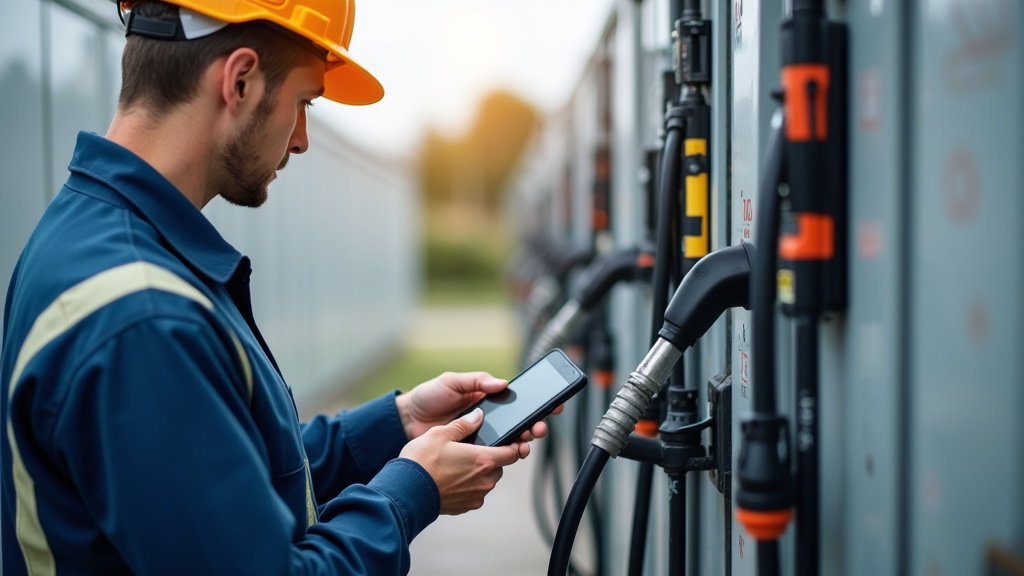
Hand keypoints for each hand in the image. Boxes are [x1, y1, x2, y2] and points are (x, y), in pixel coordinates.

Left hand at [396, 371, 554, 443]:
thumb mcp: (453, 381)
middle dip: (534, 427)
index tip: (553, 407)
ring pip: (510, 442)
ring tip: (525, 445)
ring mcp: (482, 437)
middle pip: (520, 425)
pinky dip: (504, 458)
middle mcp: (489, 419)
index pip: (518, 402)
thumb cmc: (429, 396)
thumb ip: (477, 381)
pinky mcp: (471, 452)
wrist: (407, 419)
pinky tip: (509, 456)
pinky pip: (491, 456)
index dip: (537, 405)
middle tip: (538, 429)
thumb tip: (503, 383)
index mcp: (488, 401)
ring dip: (523, 443)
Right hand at [399, 408, 518, 514]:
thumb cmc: (422, 461)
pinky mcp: (465, 507)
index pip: (513, 453)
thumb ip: (464, 424)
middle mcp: (484, 480)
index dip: (513, 446)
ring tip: (457, 465)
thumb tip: (478, 416)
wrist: (405, 491)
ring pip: (486, 481)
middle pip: (499, 467)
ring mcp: (475, 496)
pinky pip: (474, 493)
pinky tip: (451, 479)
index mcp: (483, 460)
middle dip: (491, 459)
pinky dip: (467, 486)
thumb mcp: (441, 433)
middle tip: (472, 451)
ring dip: (479, 473)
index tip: (511, 443)